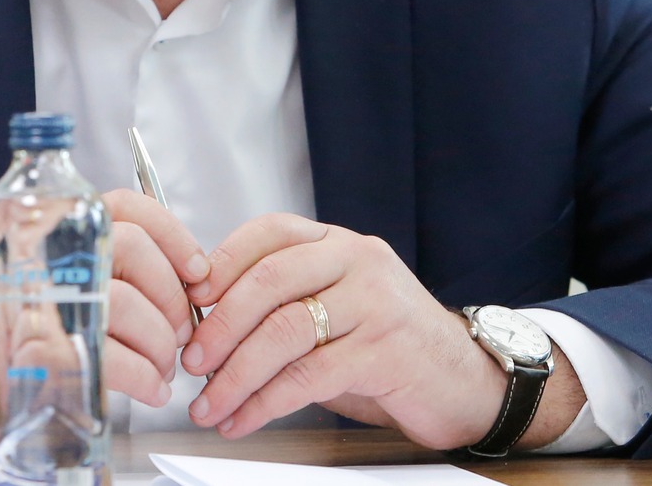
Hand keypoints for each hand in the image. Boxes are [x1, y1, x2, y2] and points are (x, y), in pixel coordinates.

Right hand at [0, 188, 210, 459]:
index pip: (125, 206)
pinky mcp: (38, 356)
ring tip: (163, 367)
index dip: (173, 233)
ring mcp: (39, 304)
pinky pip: (114, 360)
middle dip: (172, 296)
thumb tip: (182, 281)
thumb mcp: (49, 281)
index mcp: (49, 230)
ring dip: (160, 344)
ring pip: (129, 308)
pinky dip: (145, 377)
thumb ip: (106, 269)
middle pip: (133, 252)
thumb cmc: (5, 334)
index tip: (198, 270)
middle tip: (178, 332)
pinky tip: (150, 388)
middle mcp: (43, 256)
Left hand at [178, 213, 585, 449]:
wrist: (464, 380)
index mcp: (339, 243)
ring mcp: (375, 303)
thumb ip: (284, 302)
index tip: (188, 298)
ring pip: (285, 331)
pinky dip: (266, 402)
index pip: (270, 232)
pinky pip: (308, 376)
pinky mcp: (384, 351)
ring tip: (210, 403)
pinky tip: (245, 418)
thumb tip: (206, 319)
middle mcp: (358, 261)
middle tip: (191, 361)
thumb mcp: (336, 307)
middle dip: (220, 325)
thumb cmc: (388, 345)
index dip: (222, 262)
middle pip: (271, 281)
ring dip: (236, 373)